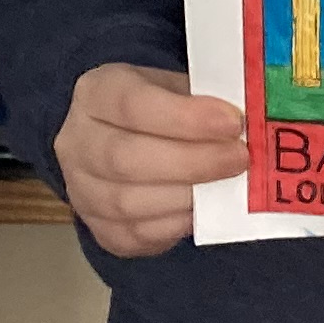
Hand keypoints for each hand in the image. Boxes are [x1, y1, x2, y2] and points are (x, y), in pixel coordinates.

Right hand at [55, 64, 241, 257]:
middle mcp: (77, 142)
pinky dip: (174, 226)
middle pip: (126, 159)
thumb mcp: (172, 87)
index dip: (185, 117)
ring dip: (187, 197)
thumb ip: (200, 102)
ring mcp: (81, 190)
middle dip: (192, 162)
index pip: (133, 105)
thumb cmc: (155, 109)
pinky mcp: (98, 228)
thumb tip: (246, 124)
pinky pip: (134, 236)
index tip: (233, 122)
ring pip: (127, 203)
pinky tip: (203, 210)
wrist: (115, 137)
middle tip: (239, 159)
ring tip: (227, 185)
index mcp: (96, 94)